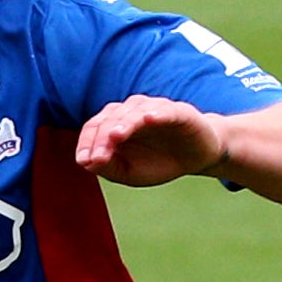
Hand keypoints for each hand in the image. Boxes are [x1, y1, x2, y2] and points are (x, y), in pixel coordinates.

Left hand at [76, 94, 227, 188]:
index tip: (85, 161)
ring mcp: (154, 109)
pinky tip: (149, 119)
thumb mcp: (130, 173)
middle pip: (110, 119)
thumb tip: (86, 162)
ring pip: (134, 111)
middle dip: (103, 139)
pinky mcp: (178, 112)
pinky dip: (156, 113)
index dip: (87, 143)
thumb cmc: (159, 162)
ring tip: (116, 135)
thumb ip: (109, 168)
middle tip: (99, 158)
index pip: (94, 127)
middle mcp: (131, 112)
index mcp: (115, 124)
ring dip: (124, 123)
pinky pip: (165, 110)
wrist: (197, 157)